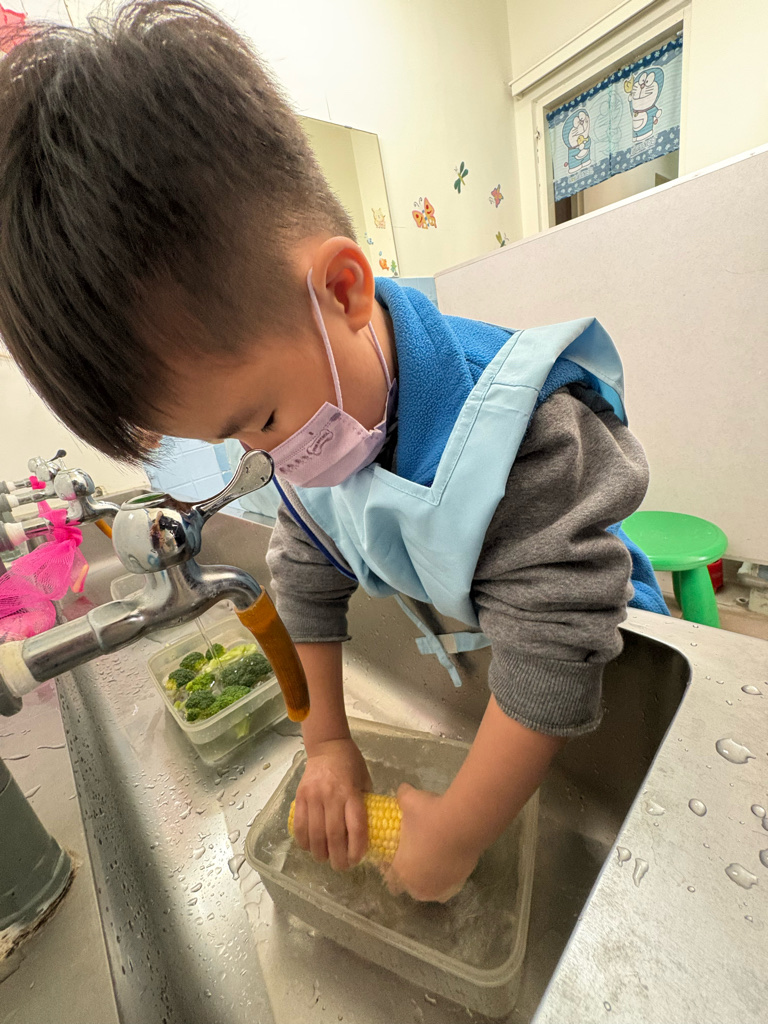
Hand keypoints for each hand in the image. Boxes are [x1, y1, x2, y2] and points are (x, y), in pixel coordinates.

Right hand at [292, 737, 371, 870]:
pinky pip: (299, 824)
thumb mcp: (365, 780)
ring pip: (314, 833)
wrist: (327, 746)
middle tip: (341, 867)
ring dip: (320, 852)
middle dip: (337, 857)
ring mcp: (313, 796)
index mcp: (351, 792)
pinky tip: (309, 847)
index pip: (355, 826)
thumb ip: (365, 803)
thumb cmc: (351, 763)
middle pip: (333, 835)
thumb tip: (371, 828)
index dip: (356, 848)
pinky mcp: (300, 797)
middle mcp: (331, 796)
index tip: (357, 860)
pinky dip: (303, 840)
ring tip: (325, 860)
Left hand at [383, 783, 479, 902]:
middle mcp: (419, 885)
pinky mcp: (458, 884)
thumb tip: (402, 790)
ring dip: (429, 880)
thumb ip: (401, 796)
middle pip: (409, 887)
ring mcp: (440, 888)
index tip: (395, 855)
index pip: (389, 877)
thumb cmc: (429, 815)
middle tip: (414, 858)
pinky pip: (448, 886)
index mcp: (401, 870)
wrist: (462, 823)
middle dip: (410, 876)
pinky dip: (447, 877)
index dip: (390, 866)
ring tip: (433, 861)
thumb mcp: (409, 800)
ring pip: (430, 890)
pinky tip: (449, 862)